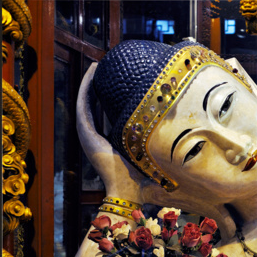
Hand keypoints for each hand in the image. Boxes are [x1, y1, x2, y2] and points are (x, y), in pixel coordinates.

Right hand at [76, 63, 150, 203]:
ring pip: (85, 101)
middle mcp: (95, 136)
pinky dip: (85, 89)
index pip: (105, 111)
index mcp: (108, 139)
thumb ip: (153, 137)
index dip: (107, 94)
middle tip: (104, 67)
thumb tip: (173, 122)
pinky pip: (83, 105)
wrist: (129, 189)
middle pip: (94, 103)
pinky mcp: (85, 133)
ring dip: (89, 82)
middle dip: (98, 85)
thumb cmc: (143, 174)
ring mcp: (88, 134)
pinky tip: (92, 74)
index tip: (118, 79)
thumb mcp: (148, 149)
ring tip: (97, 66)